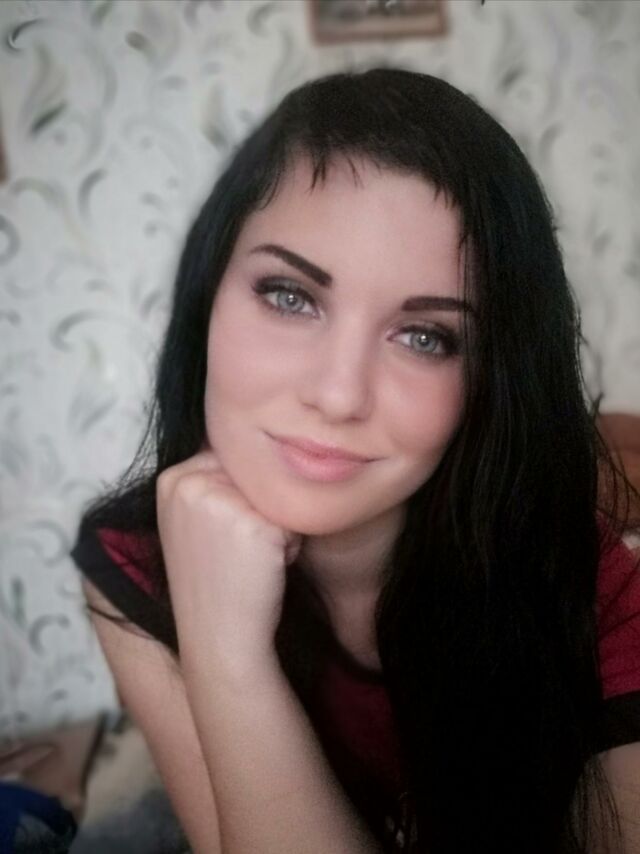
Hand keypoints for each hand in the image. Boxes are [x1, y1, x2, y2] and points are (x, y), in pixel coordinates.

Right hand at [156, 448, 301, 674]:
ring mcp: (219, 500)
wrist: (219, 636)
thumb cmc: (214, 581)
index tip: (224, 536)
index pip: (230, 459)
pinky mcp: (252, 523)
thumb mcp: (193, 521)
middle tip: (239, 550)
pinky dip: (290, 543)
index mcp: (170, 478)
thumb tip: (253, 445)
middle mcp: (188, 482)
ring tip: (253, 557)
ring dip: (276, 523)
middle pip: (254, 473)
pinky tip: (267, 567)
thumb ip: (211, 482)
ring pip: (275, 492)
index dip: (241, 496)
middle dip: (259, 507)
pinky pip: (293, 517)